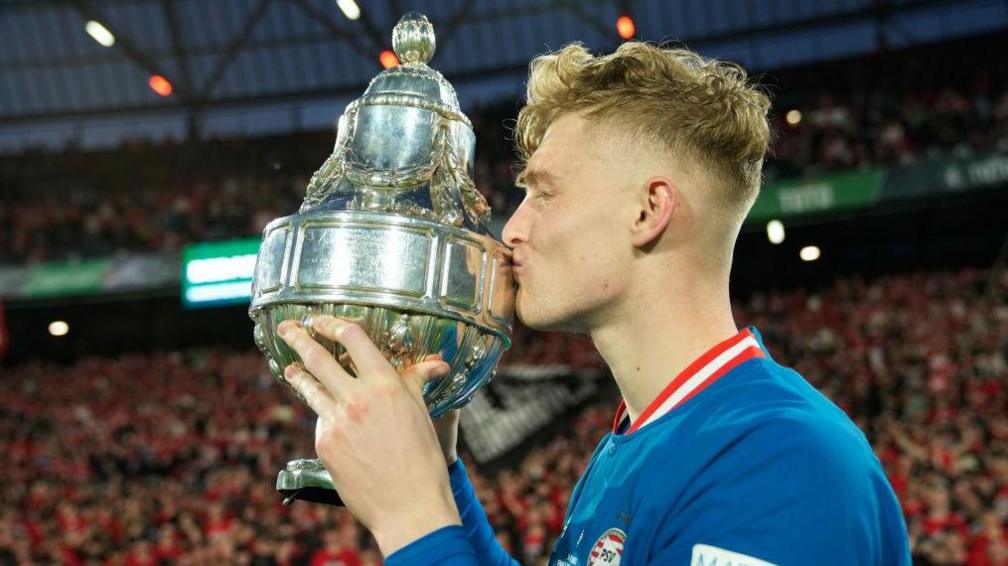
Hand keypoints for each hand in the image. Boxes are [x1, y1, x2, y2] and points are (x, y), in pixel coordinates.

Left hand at [276, 315, 460, 555]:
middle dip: (298, 338)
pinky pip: (320, 419)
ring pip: (309, 387)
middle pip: (318, 357)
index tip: (322, 320)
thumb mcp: (421, 413)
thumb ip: (416, 382)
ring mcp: (337, 422)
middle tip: (287, 328)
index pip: (352, 338)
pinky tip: (325, 414)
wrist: (408, 506)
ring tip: (290, 365)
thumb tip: (436, 364)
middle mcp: (357, 398)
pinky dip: (322, 413)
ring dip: (297, 372)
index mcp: (385, 385)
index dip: (333, 324)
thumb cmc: (422, 459)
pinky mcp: (325, 444)